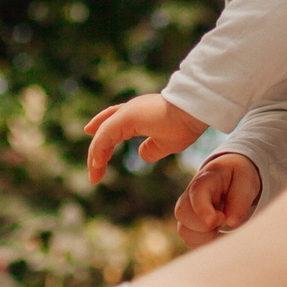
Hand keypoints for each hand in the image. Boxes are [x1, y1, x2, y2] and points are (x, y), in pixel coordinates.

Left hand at [84, 93, 208, 183]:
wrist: (194, 110)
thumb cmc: (186, 124)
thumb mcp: (167, 143)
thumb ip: (152, 149)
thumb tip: (141, 155)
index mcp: (139, 115)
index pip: (113, 123)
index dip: (102, 135)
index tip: (92, 144)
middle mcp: (130, 110)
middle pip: (105, 129)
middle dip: (98, 150)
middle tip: (94, 169)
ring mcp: (127, 112)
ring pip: (103, 135)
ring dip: (96, 156)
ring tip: (94, 175)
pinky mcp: (126, 116)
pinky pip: (106, 136)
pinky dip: (99, 150)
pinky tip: (97, 165)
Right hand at [175, 153, 261, 246]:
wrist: (232, 177)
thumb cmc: (239, 176)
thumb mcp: (247, 179)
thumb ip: (241, 198)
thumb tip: (231, 222)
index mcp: (206, 178)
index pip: (196, 192)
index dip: (202, 209)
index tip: (216, 220)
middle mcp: (190, 195)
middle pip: (182, 213)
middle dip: (204, 225)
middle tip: (223, 218)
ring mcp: (188, 210)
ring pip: (184, 231)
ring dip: (205, 235)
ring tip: (220, 225)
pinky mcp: (189, 224)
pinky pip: (189, 240)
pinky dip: (204, 242)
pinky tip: (215, 232)